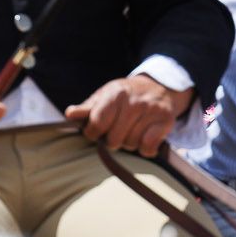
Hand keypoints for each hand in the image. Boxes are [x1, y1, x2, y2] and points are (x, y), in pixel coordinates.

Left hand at [65, 74, 192, 152]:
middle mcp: (134, 101)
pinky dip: (145, 149)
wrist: (159, 87)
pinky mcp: (166, 121)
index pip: (97, 123)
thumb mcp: (104, 97)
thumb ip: (87, 108)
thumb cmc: (125, 96)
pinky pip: (148, 146)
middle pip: (114, 139)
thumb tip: (69, 115)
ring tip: (131, 131)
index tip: (97, 132)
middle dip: (112, 140)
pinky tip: (144, 139)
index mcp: (115, 94)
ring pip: (131, 144)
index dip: (93, 133)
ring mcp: (151, 110)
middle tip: (117, 131)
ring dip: (129, 143)